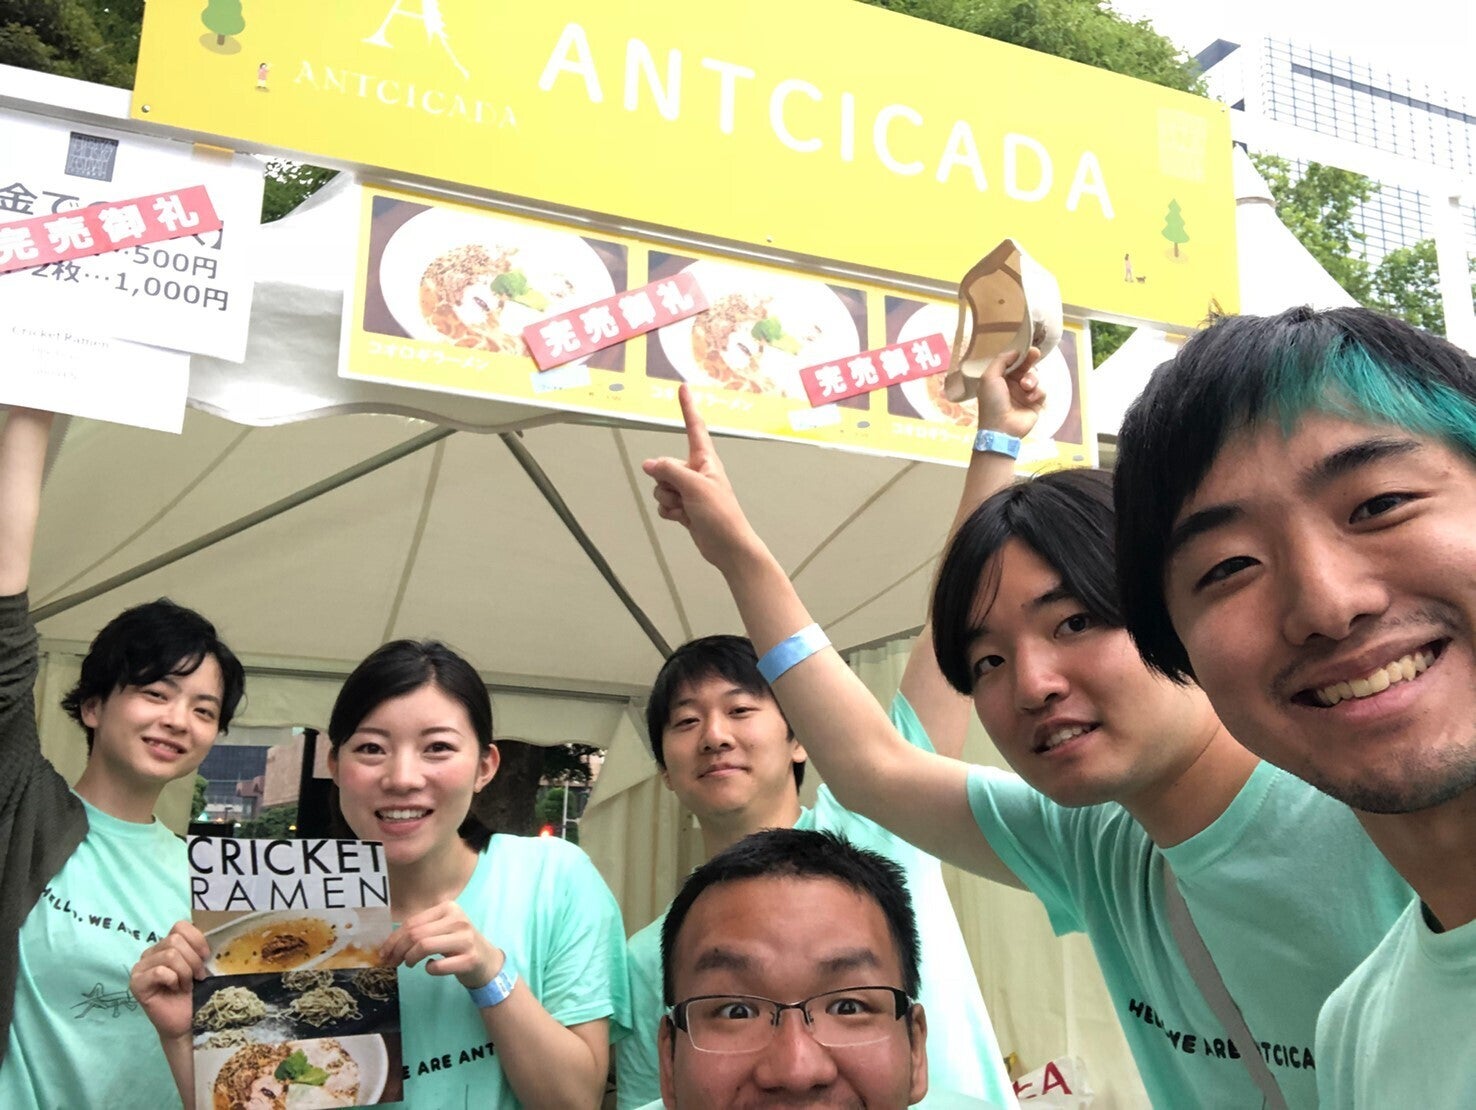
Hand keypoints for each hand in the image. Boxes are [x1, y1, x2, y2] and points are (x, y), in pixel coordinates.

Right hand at [130, 920, 208, 1042]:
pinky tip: (174, 990)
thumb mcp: (199, 964)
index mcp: (164, 945)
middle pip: (175, 940)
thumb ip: (196, 947)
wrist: (185, 1021)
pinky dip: (174, 980)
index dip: (197, 940)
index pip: (179, 926)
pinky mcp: (136, 984)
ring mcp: (139, 968)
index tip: (206, 957)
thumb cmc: (192, 993)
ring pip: (170, 955)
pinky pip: (160, 971)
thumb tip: (209, 935)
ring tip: (186, 985)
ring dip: (185, 972)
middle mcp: (149, 953)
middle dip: (193, 959)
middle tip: (197, 977)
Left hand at [380, 902, 503, 990]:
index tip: (384, 953)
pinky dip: (429, 969)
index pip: (412, 922)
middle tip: (392, 962)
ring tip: (409, 964)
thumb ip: (420, 930)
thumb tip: (388, 945)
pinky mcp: (469, 959)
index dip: (393, 939)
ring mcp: (465, 938)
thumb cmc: (458, 944)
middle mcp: (458, 919)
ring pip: (424, 946)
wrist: (487, 961)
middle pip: (415, 934)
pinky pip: (437, 966)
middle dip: (398, 950)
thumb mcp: (442, 930)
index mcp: (448, 908)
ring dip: (410, 959)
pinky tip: (432, 967)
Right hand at [642, 385, 763, 572]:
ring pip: (661, 487)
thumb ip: (669, 471)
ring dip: (668, 500)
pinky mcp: (685, 507)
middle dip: (666, 482)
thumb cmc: (721, 514)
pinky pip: (663, 504)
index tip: (683, 388)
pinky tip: (683, 519)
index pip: (694, 427)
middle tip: (685, 496)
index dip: (687, 407)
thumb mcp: (694, 487)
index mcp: (705, 460)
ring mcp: (689, 490)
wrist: (728, 547)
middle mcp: (696, 472)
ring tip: (686, 509)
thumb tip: (649, 465)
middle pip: (665, 466)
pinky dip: (669, 512)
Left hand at [974, 346, 1044, 439]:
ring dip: (1031, 379)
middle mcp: (1012, 385)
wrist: (1002, 428)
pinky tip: (1030, 397)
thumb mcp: (989, 377)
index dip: (1020, 355)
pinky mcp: (1035, 404)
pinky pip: (1041, 391)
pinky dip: (1037, 392)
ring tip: (1025, 386)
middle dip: (1030, 360)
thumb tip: (1015, 352)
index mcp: (1000, 379)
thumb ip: (1001, 361)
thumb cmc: (992, 402)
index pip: (1013, 363)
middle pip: (1026, 367)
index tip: (1028, 348)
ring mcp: (1024, 394)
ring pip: (1034, 378)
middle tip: (1036, 353)